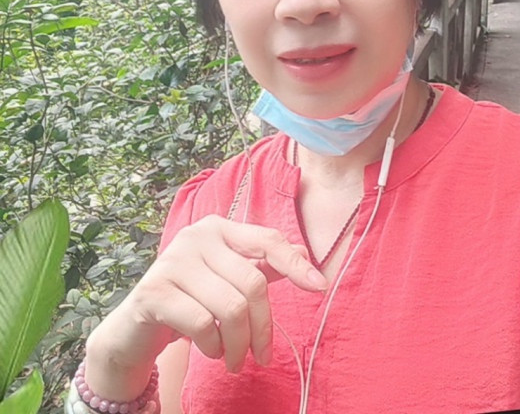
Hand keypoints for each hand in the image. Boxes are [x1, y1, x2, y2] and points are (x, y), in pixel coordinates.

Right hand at [86, 216, 326, 389]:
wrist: (134, 329)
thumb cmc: (190, 299)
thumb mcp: (228, 279)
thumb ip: (262, 265)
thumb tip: (303, 251)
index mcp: (218, 227)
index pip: (267, 240)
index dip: (296, 264)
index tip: (320, 287)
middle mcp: (195, 236)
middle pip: (253, 283)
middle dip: (262, 328)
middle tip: (261, 356)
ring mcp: (172, 261)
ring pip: (231, 307)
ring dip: (239, 344)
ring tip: (234, 358)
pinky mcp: (154, 292)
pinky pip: (204, 324)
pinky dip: (214, 346)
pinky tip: (211, 350)